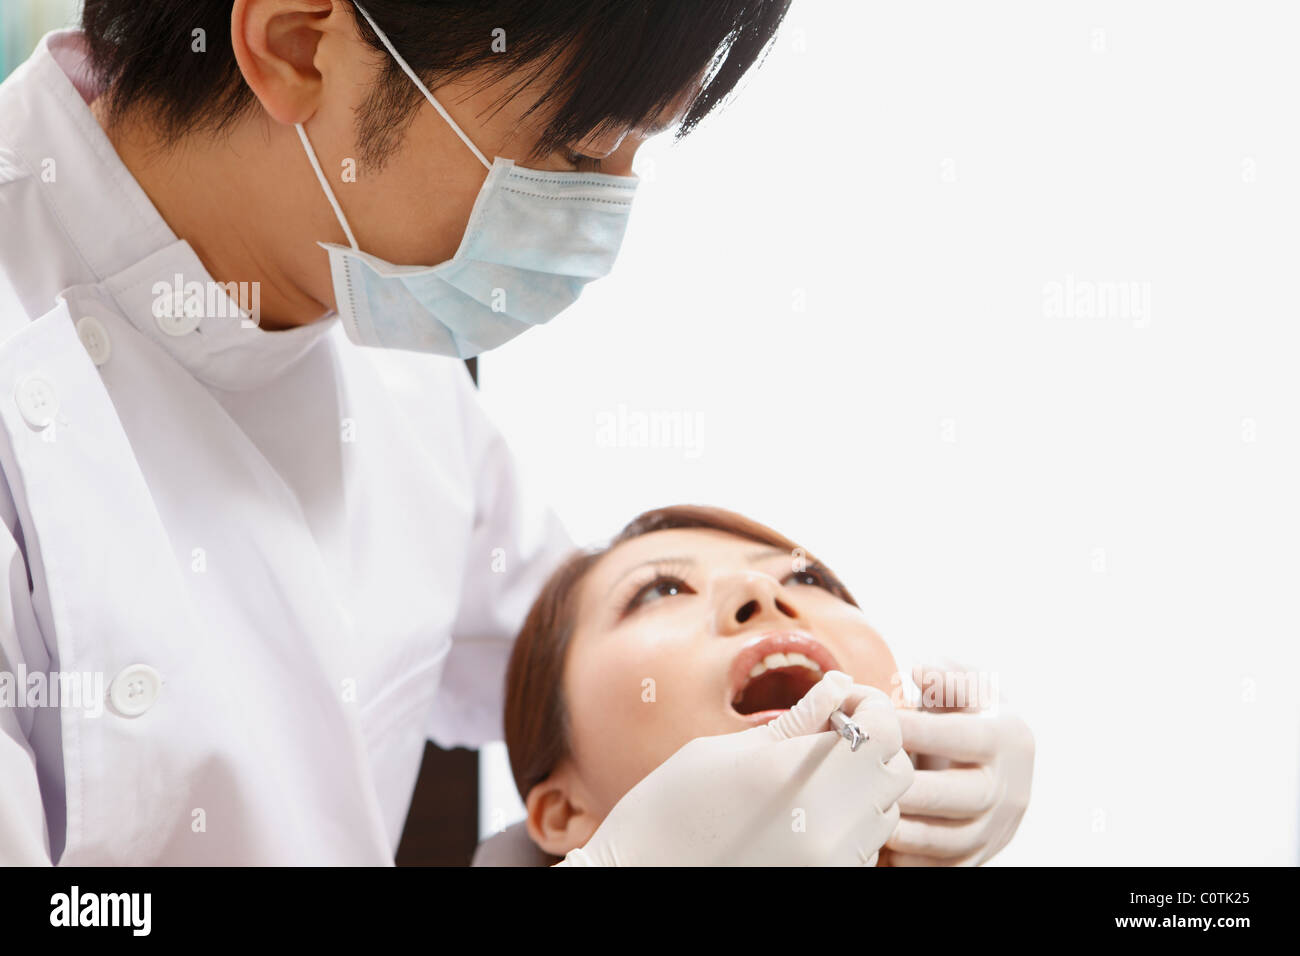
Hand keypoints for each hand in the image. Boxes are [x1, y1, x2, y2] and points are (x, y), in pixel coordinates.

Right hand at [558, 671, 913, 865]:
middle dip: (873, 742)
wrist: (640, 876)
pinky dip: (852, 822)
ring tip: (816, 774)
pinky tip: (807, 812)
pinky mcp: (826, 882)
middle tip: (832, 732)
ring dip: (863, 784)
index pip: (882, 729)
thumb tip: (841, 685)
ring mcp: (828, 863)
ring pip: (887, 810)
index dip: (870, 705)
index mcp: (790, 776)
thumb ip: (795, 721)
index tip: (842, 699)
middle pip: (895, 770)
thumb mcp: (724, 750)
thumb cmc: (668, 808)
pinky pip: (868, 846)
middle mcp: (822, 826)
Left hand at [883, 662, 1033, 865]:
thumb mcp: (967, 690)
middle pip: (967, 795)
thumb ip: (946, 678)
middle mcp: (1011, 785)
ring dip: (913, 832)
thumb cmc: (968, 717)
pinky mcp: (983, 854)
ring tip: (871, 817)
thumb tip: (921, 669)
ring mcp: (999, 825)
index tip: (879, 722)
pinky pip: (952, 865)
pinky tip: (884, 849)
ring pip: (958, 837)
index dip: (923, 730)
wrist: (999, 764)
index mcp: (1008, 738)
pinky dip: (918, 862)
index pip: (966, 736)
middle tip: (870, 780)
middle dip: (917, 790)